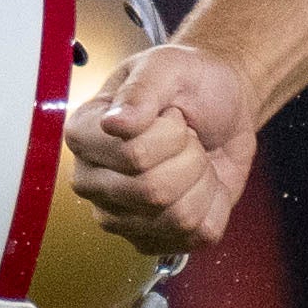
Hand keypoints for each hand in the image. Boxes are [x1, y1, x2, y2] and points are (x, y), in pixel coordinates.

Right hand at [67, 38, 256, 255]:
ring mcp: (121, 217)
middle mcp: (93, 181)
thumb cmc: (189, 84)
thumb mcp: (167, 67)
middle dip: (190, 157)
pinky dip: (215, 204)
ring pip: (179, 218)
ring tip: (192, 158)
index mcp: (85, 135)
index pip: (132, 155)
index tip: (171, 115)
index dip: (169, 134)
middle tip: (186, 137)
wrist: (222, 107)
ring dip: (202, 180)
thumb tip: (114, 124)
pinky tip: (200, 183)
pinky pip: (200, 234)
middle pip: (153, 192)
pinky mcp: (154, 240)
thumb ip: (141, 91)